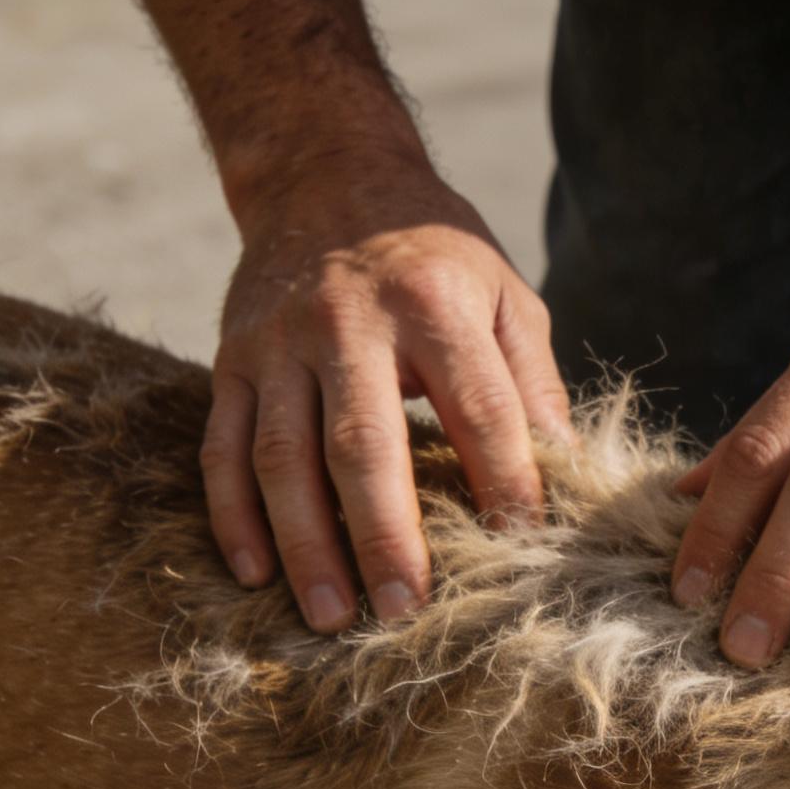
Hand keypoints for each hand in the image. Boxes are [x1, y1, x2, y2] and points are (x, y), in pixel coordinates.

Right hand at [201, 159, 570, 629]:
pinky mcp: (230, 359)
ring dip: (305, 544)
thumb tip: (567, 472)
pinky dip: (233, 517)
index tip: (523, 545)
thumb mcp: (504, 293)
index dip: (506, 480)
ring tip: (333, 616)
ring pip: (281, 456)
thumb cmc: (435, 253)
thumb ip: (531, 381)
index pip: (479, 409)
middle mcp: (348, 322)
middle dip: (385, 535)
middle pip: (364, 443)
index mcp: (434, 304)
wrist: (325, 173)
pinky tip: (255, 573)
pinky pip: (222, 448)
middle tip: (406, 610)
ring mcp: (278, 342)